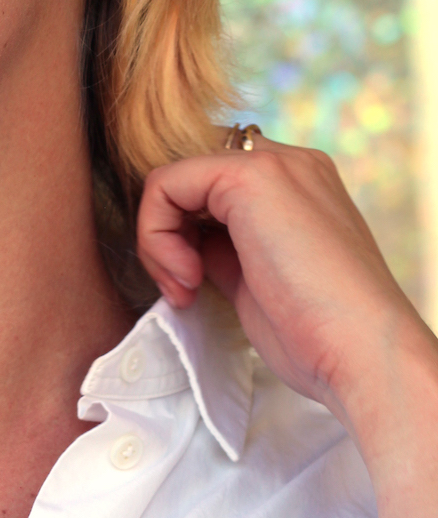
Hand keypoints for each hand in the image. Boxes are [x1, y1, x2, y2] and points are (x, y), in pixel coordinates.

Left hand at [136, 133, 426, 435]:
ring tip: (185, 287)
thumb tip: (184, 243)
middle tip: (183, 288)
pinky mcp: (250, 176)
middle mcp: (288, 163)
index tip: (192, 285)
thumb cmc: (317, 335)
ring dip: (159, 239)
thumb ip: (225, 247)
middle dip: (168, 233)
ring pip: (173, 178)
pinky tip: (189, 277)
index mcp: (298, 186)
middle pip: (190, 177)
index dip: (187, 231)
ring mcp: (272, 163)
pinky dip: (156, 233)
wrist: (360, 354)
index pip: (212, 183)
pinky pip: (165, 183)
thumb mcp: (258, 277)